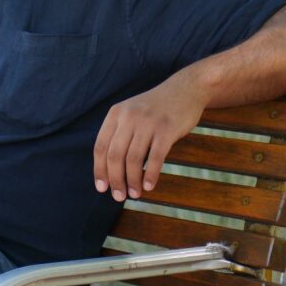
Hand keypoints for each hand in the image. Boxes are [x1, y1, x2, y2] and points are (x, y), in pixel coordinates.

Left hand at [93, 72, 207, 202]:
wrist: (185, 89)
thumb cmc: (155, 108)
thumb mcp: (131, 113)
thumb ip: (119, 134)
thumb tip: (110, 170)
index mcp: (115, 114)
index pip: (100, 147)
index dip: (100, 170)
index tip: (101, 187)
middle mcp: (128, 117)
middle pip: (115, 155)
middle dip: (115, 179)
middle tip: (118, 196)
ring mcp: (148, 123)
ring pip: (133, 158)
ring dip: (132, 180)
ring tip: (134, 194)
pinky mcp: (167, 129)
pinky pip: (155, 157)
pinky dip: (150, 174)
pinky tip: (149, 186)